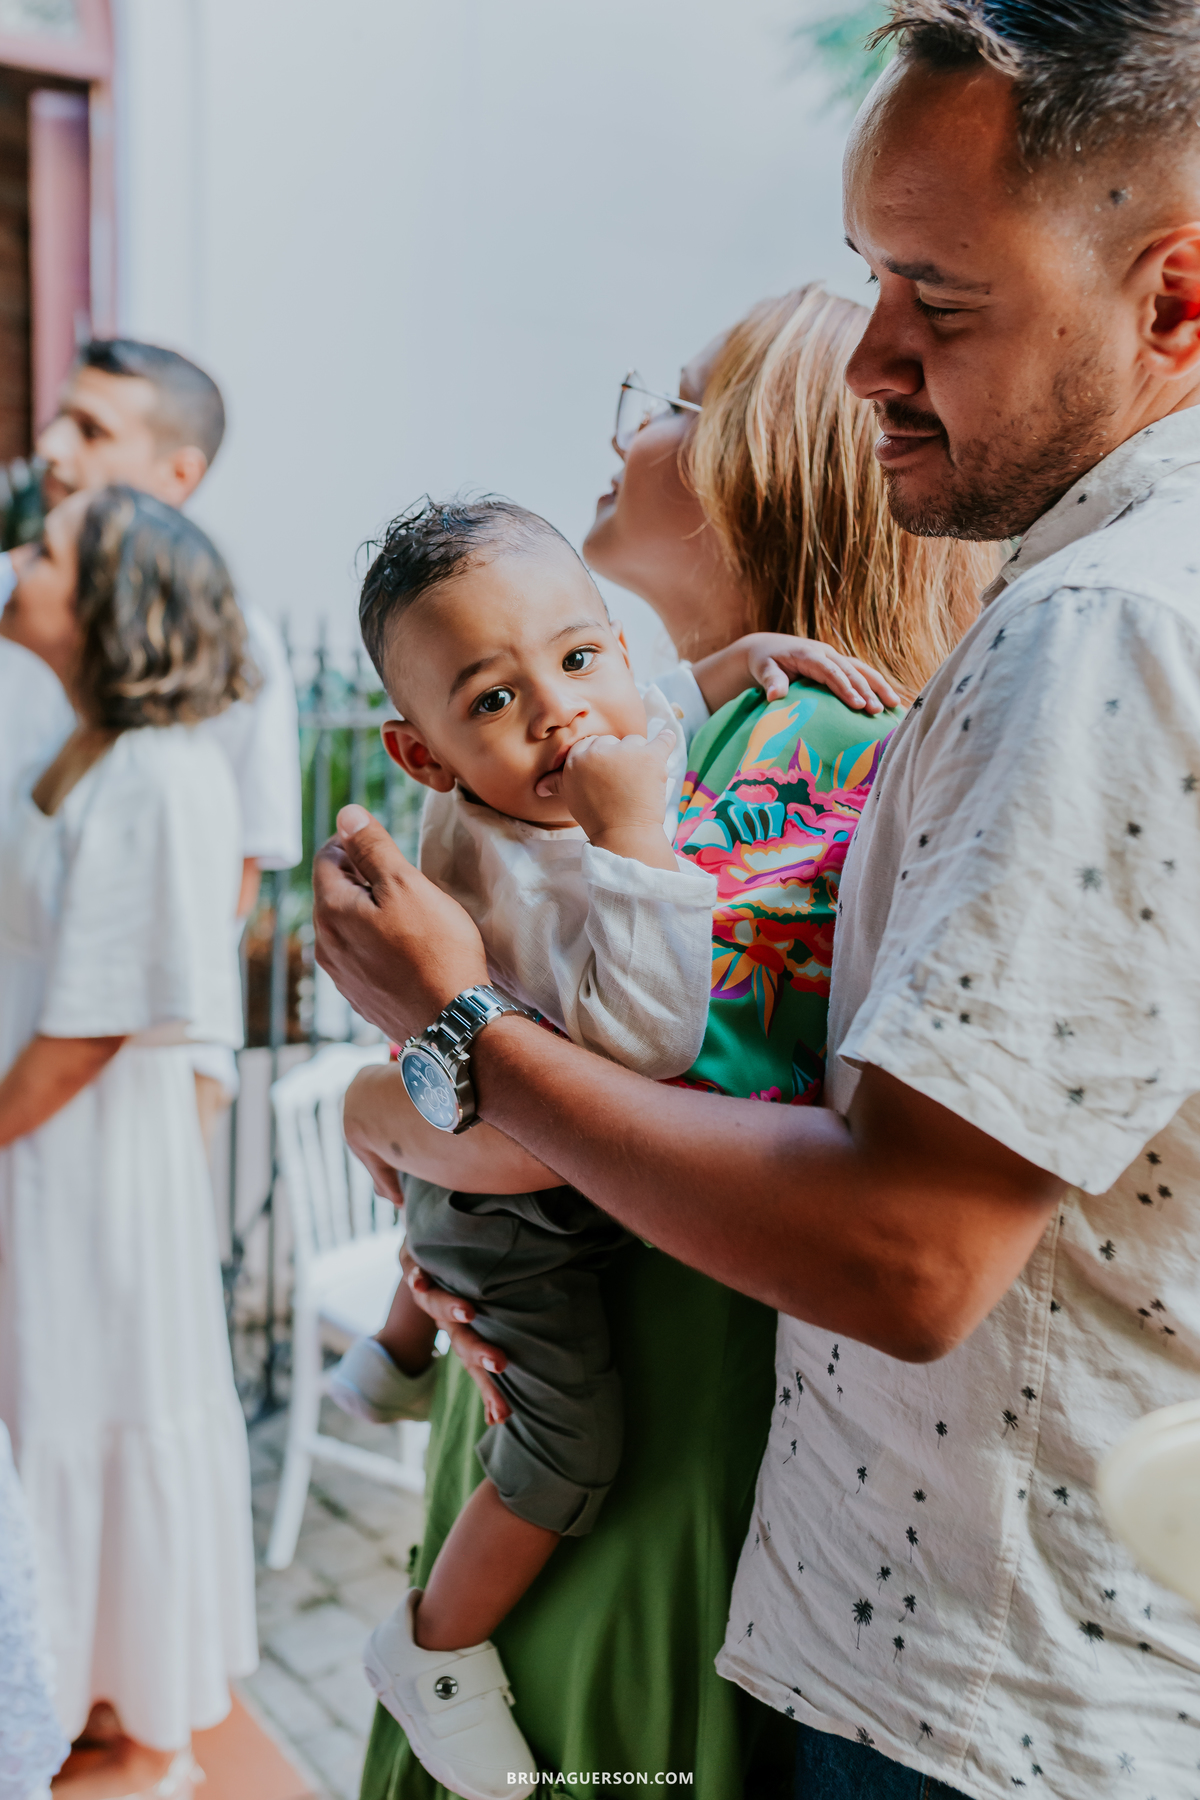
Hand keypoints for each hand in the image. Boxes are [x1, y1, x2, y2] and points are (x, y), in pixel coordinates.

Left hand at [312, 805, 488, 1041]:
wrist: (452, 1022)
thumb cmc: (435, 949)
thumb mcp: (407, 885)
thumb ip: (373, 848)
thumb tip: (346, 814)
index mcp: (331, 911)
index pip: (327, 857)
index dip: (353, 842)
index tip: (383, 845)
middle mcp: (325, 944)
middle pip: (333, 893)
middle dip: (361, 877)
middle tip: (401, 877)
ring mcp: (341, 976)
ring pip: (346, 927)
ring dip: (368, 912)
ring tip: (408, 914)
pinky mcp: (359, 998)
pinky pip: (359, 956)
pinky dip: (376, 943)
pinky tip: (407, 948)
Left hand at [399, 1244, 511, 1425]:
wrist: (421, 1260)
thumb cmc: (462, 1290)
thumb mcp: (483, 1317)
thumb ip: (505, 1338)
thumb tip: (544, 1366)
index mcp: (463, 1335)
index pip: (478, 1367)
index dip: (488, 1390)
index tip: (502, 1416)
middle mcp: (446, 1321)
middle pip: (462, 1341)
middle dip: (480, 1354)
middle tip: (500, 1365)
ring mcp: (431, 1295)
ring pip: (438, 1305)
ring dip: (452, 1309)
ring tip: (468, 1312)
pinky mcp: (418, 1269)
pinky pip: (416, 1272)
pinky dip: (416, 1278)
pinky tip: (417, 1280)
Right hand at [535, 729, 677, 869]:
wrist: (623, 834)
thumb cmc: (596, 817)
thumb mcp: (571, 798)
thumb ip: (557, 784)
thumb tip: (539, 786)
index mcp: (577, 757)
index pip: (592, 744)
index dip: (601, 759)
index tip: (607, 776)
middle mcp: (600, 749)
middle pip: (613, 741)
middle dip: (619, 758)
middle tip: (622, 782)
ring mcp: (627, 751)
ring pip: (636, 741)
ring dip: (640, 756)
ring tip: (639, 781)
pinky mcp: (651, 756)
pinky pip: (664, 739)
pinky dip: (667, 739)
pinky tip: (667, 739)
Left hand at [693, 632, 901, 713]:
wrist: (767, 648)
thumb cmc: (764, 661)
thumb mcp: (763, 669)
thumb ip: (771, 681)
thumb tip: (774, 696)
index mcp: (808, 654)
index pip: (831, 671)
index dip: (845, 687)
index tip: (858, 704)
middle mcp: (826, 653)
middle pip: (851, 671)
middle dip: (866, 690)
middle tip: (877, 710)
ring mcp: (834, 657)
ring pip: (861, 670)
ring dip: (879, 686)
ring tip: (894, 705)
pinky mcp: (838, 664)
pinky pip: (860, 673)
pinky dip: (875, 685)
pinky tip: (889, 701)